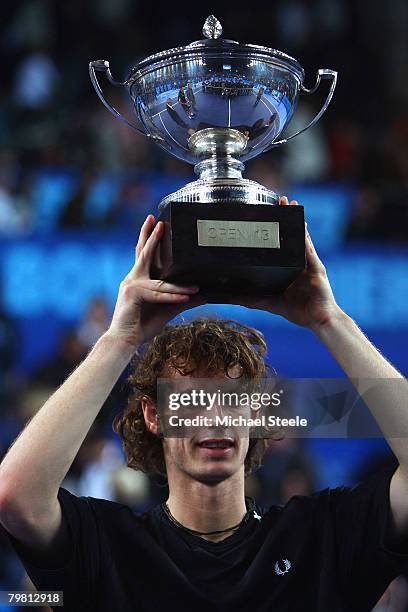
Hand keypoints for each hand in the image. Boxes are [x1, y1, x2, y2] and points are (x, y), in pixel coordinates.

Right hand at [107, 215, 202, 347]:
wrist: (125, 341)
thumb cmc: (142, 326)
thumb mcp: (168, 309)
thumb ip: (183, 299)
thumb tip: (204, 293)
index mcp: (139, 279)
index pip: (143, 255)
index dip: (149, 238)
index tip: (155, 223)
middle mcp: (133, 278)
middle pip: (142, 253)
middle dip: (151, 236)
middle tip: (158, 220)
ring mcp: (131, 285)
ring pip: (158, 276)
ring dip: (172, 270)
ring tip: (185, 263)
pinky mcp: (133, 294)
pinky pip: (158, 293)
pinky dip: (173, 295)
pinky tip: (187, 294)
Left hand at [234, 197, 341, 329]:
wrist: (319, 320)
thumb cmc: (300, 312)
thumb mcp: (272, 304)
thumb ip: (253, 300)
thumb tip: (232, 298)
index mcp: (288, 269)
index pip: (279, 245)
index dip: (273, 230)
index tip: (264, 216)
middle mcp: (299, 263)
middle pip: (290, 235)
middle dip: (284, 217)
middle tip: (277, 200)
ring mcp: (308, 263)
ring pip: (299, 235)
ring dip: (294, 218)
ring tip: (288, 201)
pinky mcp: (316, 266)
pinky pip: (308, 247)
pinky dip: (304, 234)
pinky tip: (300, 221)